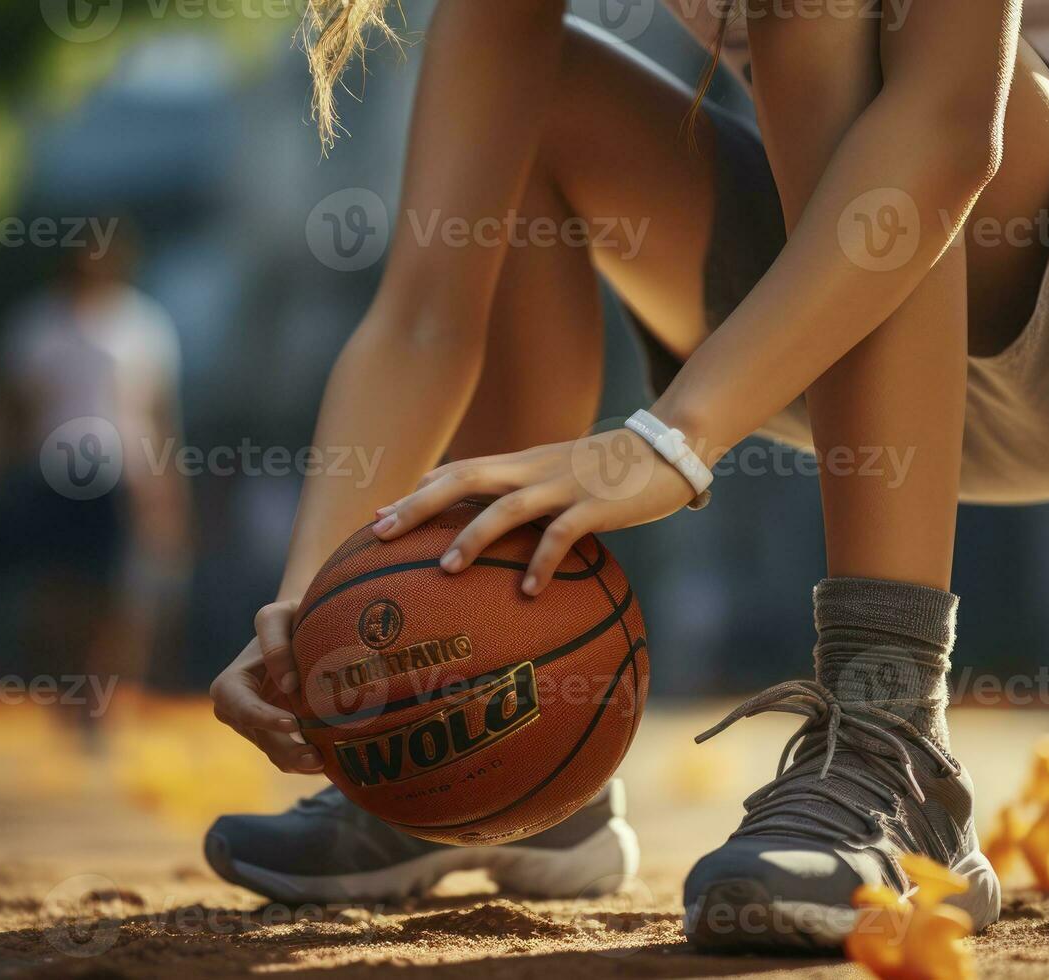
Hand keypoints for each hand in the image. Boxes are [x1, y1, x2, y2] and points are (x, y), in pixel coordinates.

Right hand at [209, 598, 324, 773]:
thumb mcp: (278, 617)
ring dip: (299, 762)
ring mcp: (257, 729)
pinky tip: (331, 760)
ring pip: (276, 753)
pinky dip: (307, 762)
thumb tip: (287, 683)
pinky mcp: (277, 738)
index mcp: (230, 686)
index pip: (244, 708)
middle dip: (288, 750)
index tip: (293, 722)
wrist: (300, 631)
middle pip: (262, 738)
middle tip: (317, 757)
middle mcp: (237, 713)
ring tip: (325, 763)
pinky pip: (289, 757)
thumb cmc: (286, 619)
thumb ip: (276, 642)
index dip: (266, 718)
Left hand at [371, 429, 697, 594]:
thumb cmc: (616, 470)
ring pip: (506, 507)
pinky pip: (563, 535)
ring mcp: (564, 485)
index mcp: (524, 463)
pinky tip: (528, 593)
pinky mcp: (596, 505)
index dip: (417, 491)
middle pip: (464, 479)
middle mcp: (534, 469)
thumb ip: (534, 496)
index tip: (377, 517)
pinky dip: (542, 562)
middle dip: (418, 504)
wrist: (671, 444)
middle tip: (380, 533)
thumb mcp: (565, 475)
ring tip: (445, 569)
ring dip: (472, 536)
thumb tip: (503, 531)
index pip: (459, 469)